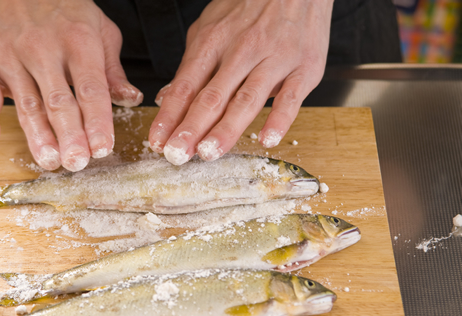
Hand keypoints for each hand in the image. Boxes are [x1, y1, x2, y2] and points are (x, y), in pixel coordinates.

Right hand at [0, 0, 142, 170]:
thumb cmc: (63, 8)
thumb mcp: (99, 30)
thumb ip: (112, 70)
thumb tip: (130, 99)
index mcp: (78, 42)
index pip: (90, 89)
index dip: (97, 121)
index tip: (103, 148)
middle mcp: (43, 49)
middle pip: (58, 101)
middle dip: (69, 136)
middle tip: (77, 163)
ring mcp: (12, 57)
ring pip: (26, 103)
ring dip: (37, 136)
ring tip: (49, 161)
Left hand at [149, 0, 332, 164]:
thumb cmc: (250, 6)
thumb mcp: (210, 26)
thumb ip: (191, 65)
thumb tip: (166, 97)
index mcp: (214, 42)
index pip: (186, 85)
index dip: (169, 115)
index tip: (158, 140)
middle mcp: (242, 51)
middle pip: (212, 96)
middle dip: (191, 128)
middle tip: (177, 154)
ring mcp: (274, 59)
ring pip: (247, 100)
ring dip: (226, 129)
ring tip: (209, 152)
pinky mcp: (304, 68)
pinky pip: (291, 98)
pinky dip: (279, 120)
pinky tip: (266, 139)